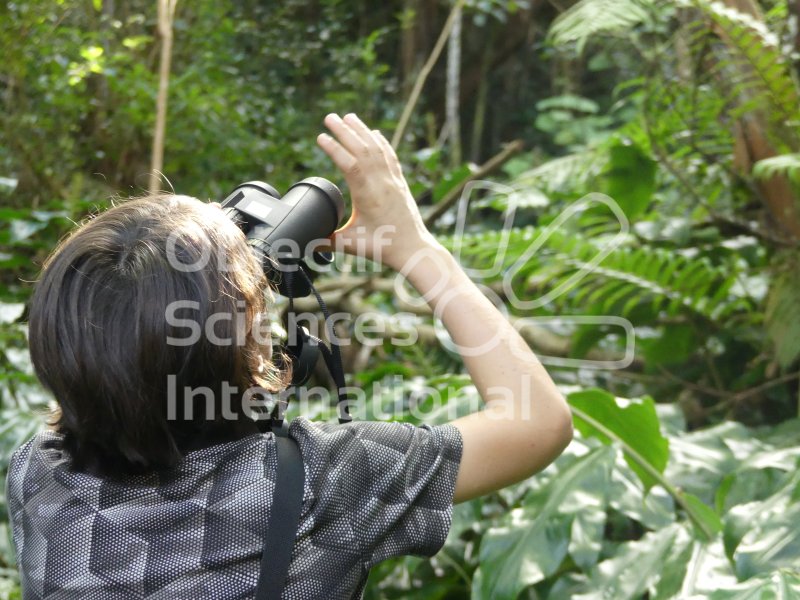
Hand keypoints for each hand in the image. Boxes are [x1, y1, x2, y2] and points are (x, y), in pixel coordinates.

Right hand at [317, 113, 439, 271]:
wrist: (413, 249)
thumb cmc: (383, 247)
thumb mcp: (351, 245)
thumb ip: (327, 242)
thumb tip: (305, 243)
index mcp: (369, 196)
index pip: (350, 165)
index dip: (335, 149)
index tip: (320, 136)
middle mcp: (382, 183)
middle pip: (363, 149)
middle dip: (345, 131)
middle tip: (329, 117)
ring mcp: (393, 181)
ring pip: (377, 148)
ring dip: (362, 131)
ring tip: (348, 116)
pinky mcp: (400, 182)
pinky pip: (390, 156)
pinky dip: (381, 142)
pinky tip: (374, 133)